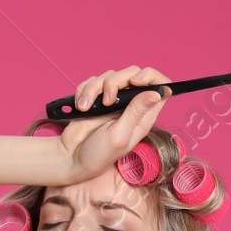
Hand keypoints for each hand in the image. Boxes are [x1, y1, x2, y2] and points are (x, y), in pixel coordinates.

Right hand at [56, 65, 171, 183]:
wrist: (70, 157)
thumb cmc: (98, 154)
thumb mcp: (119, 136)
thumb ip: (136, 112)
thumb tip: (156, 93)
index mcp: (143, 115)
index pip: (160, 87)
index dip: (151, 77)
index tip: (135, 81)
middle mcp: (130, 104)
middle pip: (132, 74)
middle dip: (117, 80)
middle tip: (106, 101)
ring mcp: (112, 99)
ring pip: (110, 75)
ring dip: (94, 89)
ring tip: (87, 109)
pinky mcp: (95, 96)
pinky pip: (92, 81)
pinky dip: (83, 91)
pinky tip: (81, 107)